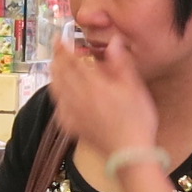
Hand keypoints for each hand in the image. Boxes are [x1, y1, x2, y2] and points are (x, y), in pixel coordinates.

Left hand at [45, 36, 159, 156]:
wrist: (129, 153)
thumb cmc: (137, 119)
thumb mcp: (134, 88)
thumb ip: (121, 63)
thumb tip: (114, 42)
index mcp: (92, 85)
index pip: (71, 62)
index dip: (62, 48)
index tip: (59, 38)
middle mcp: (78, 97)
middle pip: (60, 74)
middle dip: (56, 59)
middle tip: (57, 50)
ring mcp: (73, 114)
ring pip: (56, 90)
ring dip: (54, 76)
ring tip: (56, 68)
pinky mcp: (73, 127)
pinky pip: (58, 108)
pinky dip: (57, 97)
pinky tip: (61, 96)